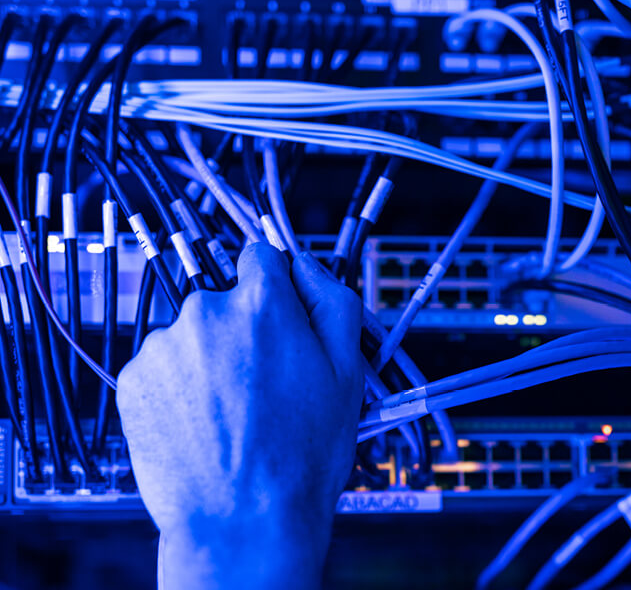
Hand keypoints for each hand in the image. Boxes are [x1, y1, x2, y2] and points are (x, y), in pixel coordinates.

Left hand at [116, 246, 363, 589]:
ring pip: (192, 332)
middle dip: (242, 327)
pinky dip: (179, 383)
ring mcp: (164, 345)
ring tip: (232, 407)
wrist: (243, 521)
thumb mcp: (347, 368)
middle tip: (262, 379)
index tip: (275, 314)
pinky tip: (203, 418)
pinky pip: (162, 363)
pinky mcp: (135, 378)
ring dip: (209, 356)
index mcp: (261, 303)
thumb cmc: (299, 454)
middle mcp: (206, 311)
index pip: (260, 256)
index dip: (274, 287)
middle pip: (225, 297)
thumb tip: (304, 265)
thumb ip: (331, 298)